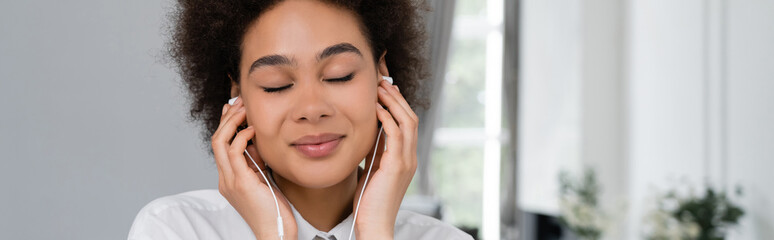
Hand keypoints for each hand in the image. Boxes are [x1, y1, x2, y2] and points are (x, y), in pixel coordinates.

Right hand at [211, 97, 297, 239]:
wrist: (275, 231)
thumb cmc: (273, 209)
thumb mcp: (263, 178)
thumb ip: (256, 161)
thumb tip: (255, 141)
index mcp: (228, 178)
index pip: (221, 145)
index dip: (227, 124)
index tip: (237, 108)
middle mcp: (224, 178)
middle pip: (216, 140)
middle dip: (226, 118)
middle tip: (239, 102)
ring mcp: (230, 181)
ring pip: (219, 142)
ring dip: (232, 122)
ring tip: (245, 108)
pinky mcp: (240, 183)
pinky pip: (234, 152)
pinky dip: (242, 136)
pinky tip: (253, 129)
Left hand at [353, 79, 418, 238]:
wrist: (374, 225)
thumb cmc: (369, 203)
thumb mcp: (371, 171)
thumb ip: (374, 153)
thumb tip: (367, 135)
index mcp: (405, 159)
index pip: (407, 124)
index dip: (398, 105)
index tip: (385, 90)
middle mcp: (410, 158)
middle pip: (411, 117)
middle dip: (397, 97)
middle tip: (383, 82)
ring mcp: (406, 161)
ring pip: (407, 121)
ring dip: (393, 102)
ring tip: (380, 88)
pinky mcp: (397, 166)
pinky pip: (395, 134)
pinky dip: (387, 117)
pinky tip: (376, 108)